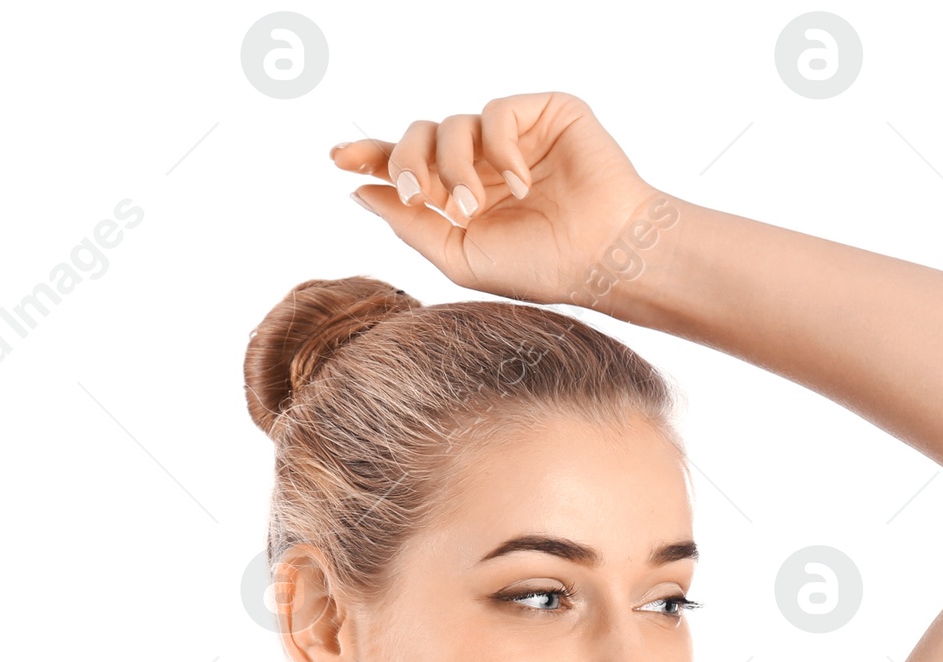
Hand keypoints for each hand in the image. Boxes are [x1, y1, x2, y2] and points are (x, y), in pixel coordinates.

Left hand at [330, 92, 658, 306]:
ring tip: (473, 205)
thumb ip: (412, 224)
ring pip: (452, 125)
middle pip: (419, 135)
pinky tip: (520, 184)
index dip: (371, 157)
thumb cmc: (542, 267)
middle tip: (418, 194)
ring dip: (452, 166)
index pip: (408, 165)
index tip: (337, 158)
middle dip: (406, 161)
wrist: (605, 257)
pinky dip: (498, 151)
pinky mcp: (542, 112)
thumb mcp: (462, 257)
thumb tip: (360, 191)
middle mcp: (483, 163)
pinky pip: (493, 113)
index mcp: (463, 196)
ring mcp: (512, 136)